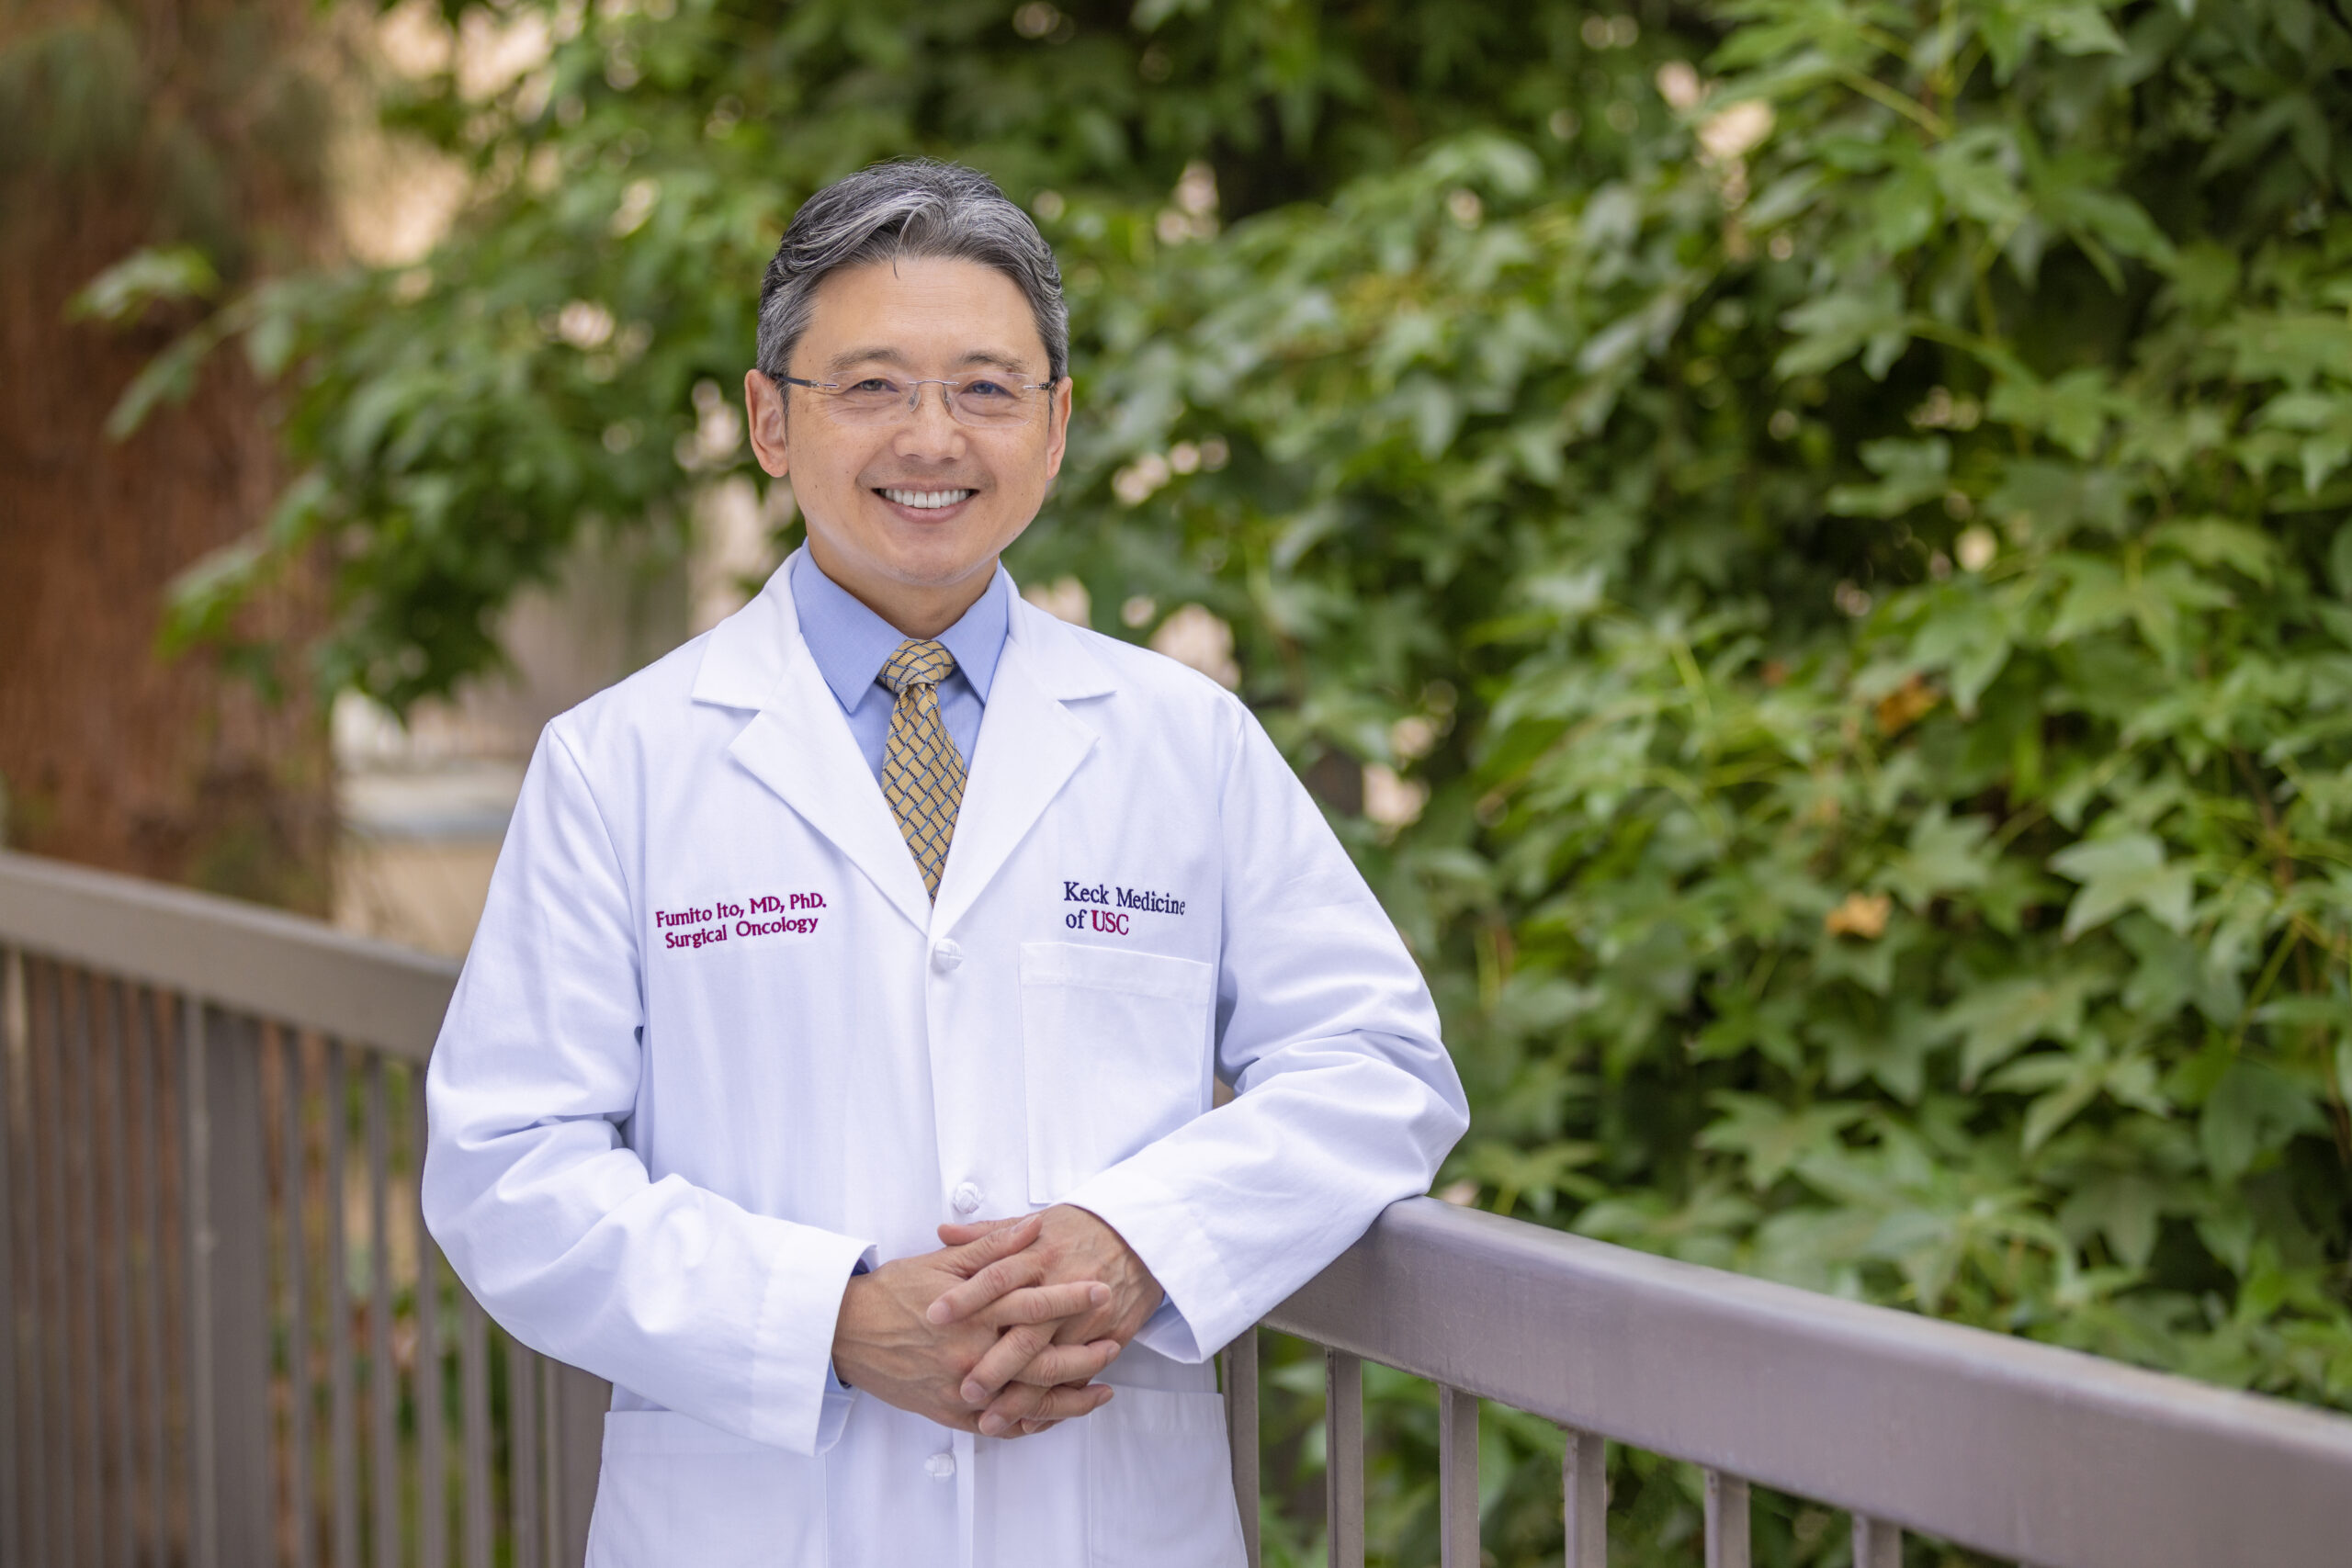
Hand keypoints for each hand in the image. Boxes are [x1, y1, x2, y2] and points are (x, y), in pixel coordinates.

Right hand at [829, 1214, 1122, 1433]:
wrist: (845, 1332)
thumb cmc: (894, 1291)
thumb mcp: (942, 1261)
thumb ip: (994, 1246)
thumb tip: (1036, 1225)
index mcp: (970, 1312)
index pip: (1030, 1304)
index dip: (1069, 1298)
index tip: (1101, 1289)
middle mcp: (968, 1353)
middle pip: (1037, 1359)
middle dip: (1081, 1353)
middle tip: (1114, 1341)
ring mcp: (959, 1388)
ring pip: (1025, 1401)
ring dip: (1068, 1397)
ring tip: (1101, 1389)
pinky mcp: (950, 1412)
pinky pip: (999, 1425)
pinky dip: (1032, 1423)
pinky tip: (1057, 1415)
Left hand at [931, 1206, 1161, 1431]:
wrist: (1142, 1235)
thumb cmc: (1081, 1228)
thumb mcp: (1035, 1222)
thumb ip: (988, 1233)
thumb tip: (942, 1231)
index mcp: (1039, 1255)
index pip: (996, 1277)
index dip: (965, 1298)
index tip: (933, 1317)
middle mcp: (1063, 1288)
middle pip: (1025, 1334)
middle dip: (994, 1367)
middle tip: (964, 1391)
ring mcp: (1089, 1318)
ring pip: (1051, 1366)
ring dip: (1020, 1399)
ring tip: (990, 1421)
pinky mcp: (1111, 1336)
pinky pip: (1079, 1377)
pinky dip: (1055, 1402)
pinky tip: (1030, 1420)